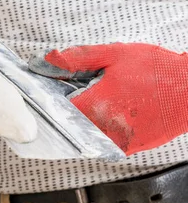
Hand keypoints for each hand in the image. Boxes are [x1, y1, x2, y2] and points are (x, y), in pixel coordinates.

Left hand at [41, 43, 187, 154]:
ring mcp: (115, 141)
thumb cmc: (158, 71)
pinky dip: (101, 128)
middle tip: (80, 92)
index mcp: (95, 104)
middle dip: (69, 108)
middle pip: (69, 123)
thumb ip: (77, 59)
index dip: (51, 99)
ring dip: (85, 120)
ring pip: (86, 134)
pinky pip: (103, 140)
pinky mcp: (128, 147)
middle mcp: (102, 127)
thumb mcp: (114, 54)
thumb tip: (45, 62)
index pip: (56, 110)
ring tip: (101, 101)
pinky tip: (113, 112)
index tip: (53, 90)